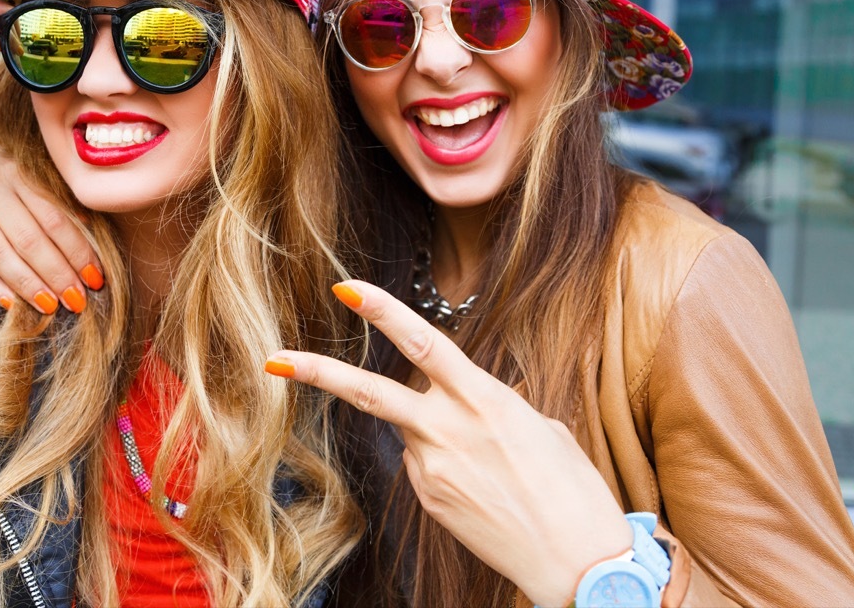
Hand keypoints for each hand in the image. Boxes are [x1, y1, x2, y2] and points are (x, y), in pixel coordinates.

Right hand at [0, 133, 103, 313]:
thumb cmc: (13, 177)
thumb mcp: (39, 179)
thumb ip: (63, 206)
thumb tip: (92, 245)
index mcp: (20, 172)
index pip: (54, 219)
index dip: (77, 252)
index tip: (95, 278)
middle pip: (27, 239)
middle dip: (56, 274)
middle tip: (76, 299)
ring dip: (26, 285)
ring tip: (49, 306)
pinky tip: (12, 303)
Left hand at [265, 280, 631, 607]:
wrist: (579, 565)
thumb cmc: (573, 491)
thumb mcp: (543, 429)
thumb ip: (493, 406)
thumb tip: (466, 407)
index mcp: (486, 401)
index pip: (424, 343)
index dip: (383, 312)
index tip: (345, 289)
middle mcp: (450, 430)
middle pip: (370, 393)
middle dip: (319, 372)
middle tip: (274, 358)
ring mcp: (433, 470)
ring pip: (409, 428)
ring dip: (434, 430)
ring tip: (494, 468)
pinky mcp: (428, 499)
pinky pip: (422, 464)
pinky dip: (444, 463)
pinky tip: (484, 489)